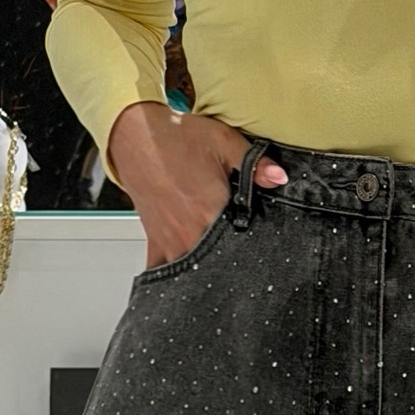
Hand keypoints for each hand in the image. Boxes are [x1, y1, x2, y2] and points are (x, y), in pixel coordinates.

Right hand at [107, 104, 287, 266]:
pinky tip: (185, 280)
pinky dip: (173, 276)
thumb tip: (279, 179)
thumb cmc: (176, 138)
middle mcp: (190, 235)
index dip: (252, 249)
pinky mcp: (155, 242)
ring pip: (193, 273)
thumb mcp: (224, 143)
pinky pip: (162, 270)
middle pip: (218, 265)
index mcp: (210, 214)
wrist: (135, 134)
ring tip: (217, 268)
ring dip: (205, 271)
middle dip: (230, 265)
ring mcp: (170, 242)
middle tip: (240, 263)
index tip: (258, 249)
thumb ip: (255, 164)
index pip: (241, 246)